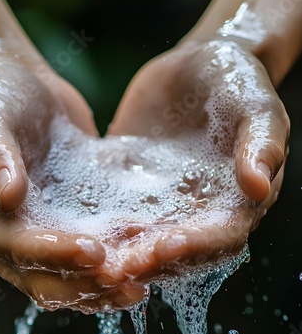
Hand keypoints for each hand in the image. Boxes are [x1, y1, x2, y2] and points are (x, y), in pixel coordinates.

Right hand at [0, 57, 144, 312]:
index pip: (13, 248)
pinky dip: (109, 271)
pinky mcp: (62, 232)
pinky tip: (141, 267)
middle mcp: (4, 239)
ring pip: (65, 282)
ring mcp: (35, 239)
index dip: (51, 254)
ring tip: (139, 288)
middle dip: (83, 285)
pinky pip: (83, 263)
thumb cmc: (2, 98)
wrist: (30, 94)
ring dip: (100, 290)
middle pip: (40, 280)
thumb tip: (7, 196)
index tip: (93, 252)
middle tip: (127, 284)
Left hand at [106, 36, 289, 280]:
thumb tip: (259, 186)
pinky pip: (117, 214)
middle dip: (148, 263)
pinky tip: (72, 231)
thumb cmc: (236, 82)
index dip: (195, 246)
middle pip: (177, 252)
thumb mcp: (256, 104)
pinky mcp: (135, 191)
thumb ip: (261, 143)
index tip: (164, 247)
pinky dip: (99, 228)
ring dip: (119, 255)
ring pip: (143, 241)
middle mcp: (199, 213)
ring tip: (89, 261)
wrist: (196, 64)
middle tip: (114, 269)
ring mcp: (165, 205)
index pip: (219, 238)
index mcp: (235, 202)